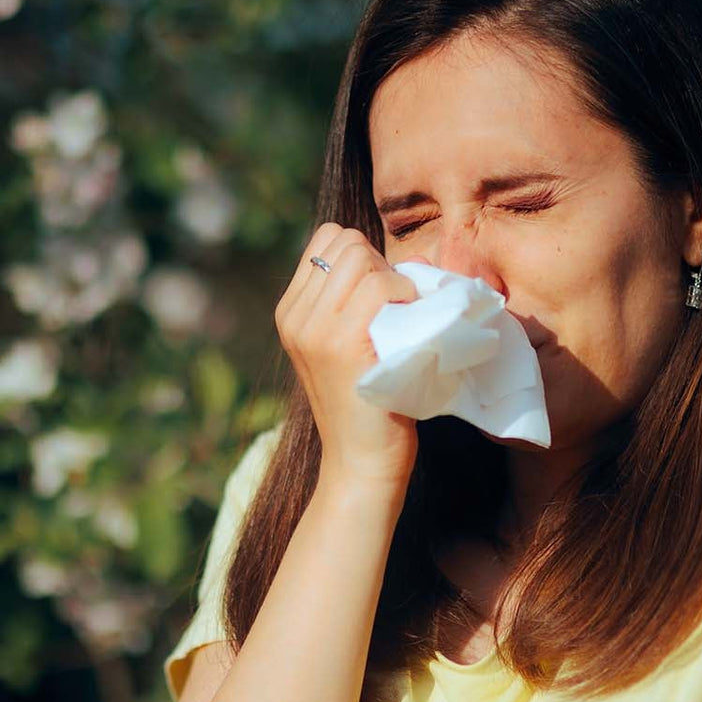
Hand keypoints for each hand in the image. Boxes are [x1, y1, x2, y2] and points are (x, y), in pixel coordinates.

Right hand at [275, 223, 424, 489]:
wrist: (359, 463)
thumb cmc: (368, 404)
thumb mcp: (347, 346)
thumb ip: (356, 302)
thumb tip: (410, 260)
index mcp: (291, 312)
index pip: (327, 238)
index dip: (364, 256)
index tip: (381, 294)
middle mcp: (294, 315)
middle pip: (345, 241)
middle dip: (380, 264)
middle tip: (397, 307)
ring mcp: (313, 328)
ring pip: (361, 257)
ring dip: (394, 279)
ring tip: (402, 317)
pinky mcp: (341, 342)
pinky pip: (379, 286)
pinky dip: (405, 295)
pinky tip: (409, 326)